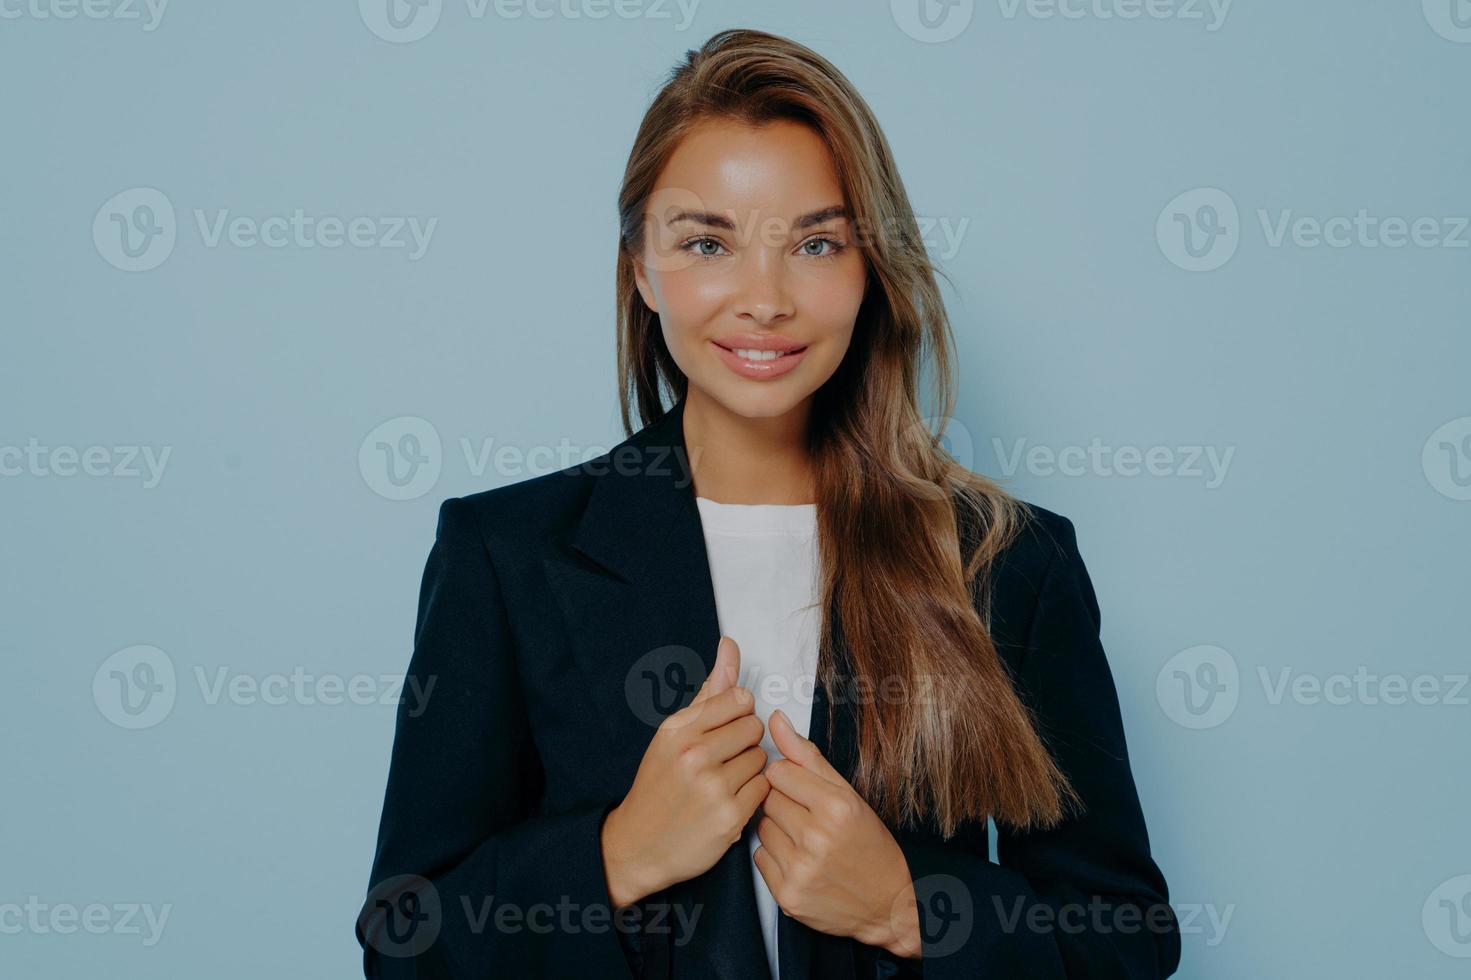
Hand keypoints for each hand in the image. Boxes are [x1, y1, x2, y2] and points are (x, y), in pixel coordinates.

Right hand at [601, 636, 768, 906]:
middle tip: (723, 759)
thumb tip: (730, 645)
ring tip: (723, 781)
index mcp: (678, 729)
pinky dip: (752, 794)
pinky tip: (729, 800)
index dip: (737, 714)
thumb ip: (709, 690)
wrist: (638, 844)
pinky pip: (763, 788)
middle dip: (745, 742)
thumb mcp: (675, 733)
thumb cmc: (660, 782)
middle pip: (754, 727)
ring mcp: (712, 787)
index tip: (723, 730)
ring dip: (749, 769)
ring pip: (761, 758)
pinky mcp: (729, 817)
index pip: (739, 698)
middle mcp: (693, 755)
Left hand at [753, 709, 921, 958]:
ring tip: (805, 839)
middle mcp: (817, 838)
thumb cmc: (870, 847)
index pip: (778, 771)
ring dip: (777, 830)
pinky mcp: (787, 895)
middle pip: (768, 798)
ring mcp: (800, 869)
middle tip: (809, 818)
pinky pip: (759, 858)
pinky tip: (799, 860)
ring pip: (761, 827)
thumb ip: (807, 756)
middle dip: (784, 804)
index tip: (804, 791)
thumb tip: (776, 720)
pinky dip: (774, 857)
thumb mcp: (848, 795)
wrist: (887, 906)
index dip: (790, 779)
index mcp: (836, 807)